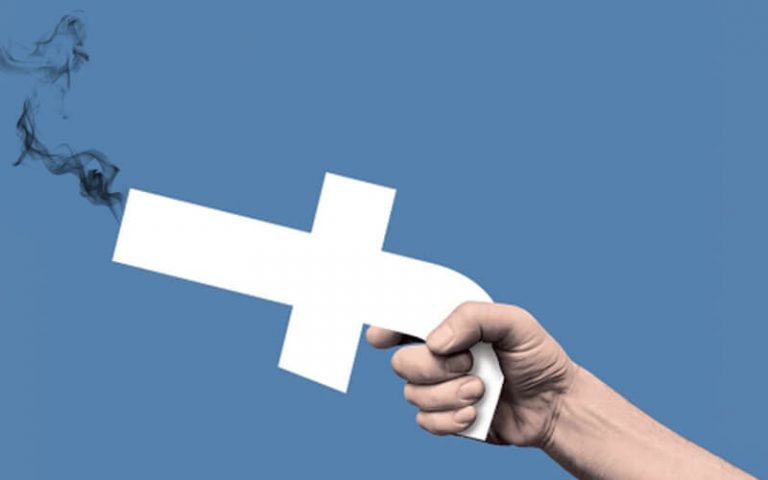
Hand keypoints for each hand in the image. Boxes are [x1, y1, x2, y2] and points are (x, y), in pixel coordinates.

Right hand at [366, 301, 577, 446]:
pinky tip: (474, 414)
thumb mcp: (514, 322)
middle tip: (470, 365)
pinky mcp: (446, 418)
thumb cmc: (537, 357)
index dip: (386, 328)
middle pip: (401, 362)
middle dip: (433, 367)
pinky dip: (450, 419)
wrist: (555, 405)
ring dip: (448, 395)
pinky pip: (425, 421)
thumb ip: (473, 317)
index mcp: (450, 328)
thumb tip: (433, 341)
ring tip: (481, 392)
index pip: (405, 323)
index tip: (379, 336)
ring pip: (412, 394)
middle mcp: (439, 357)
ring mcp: (441, 388)